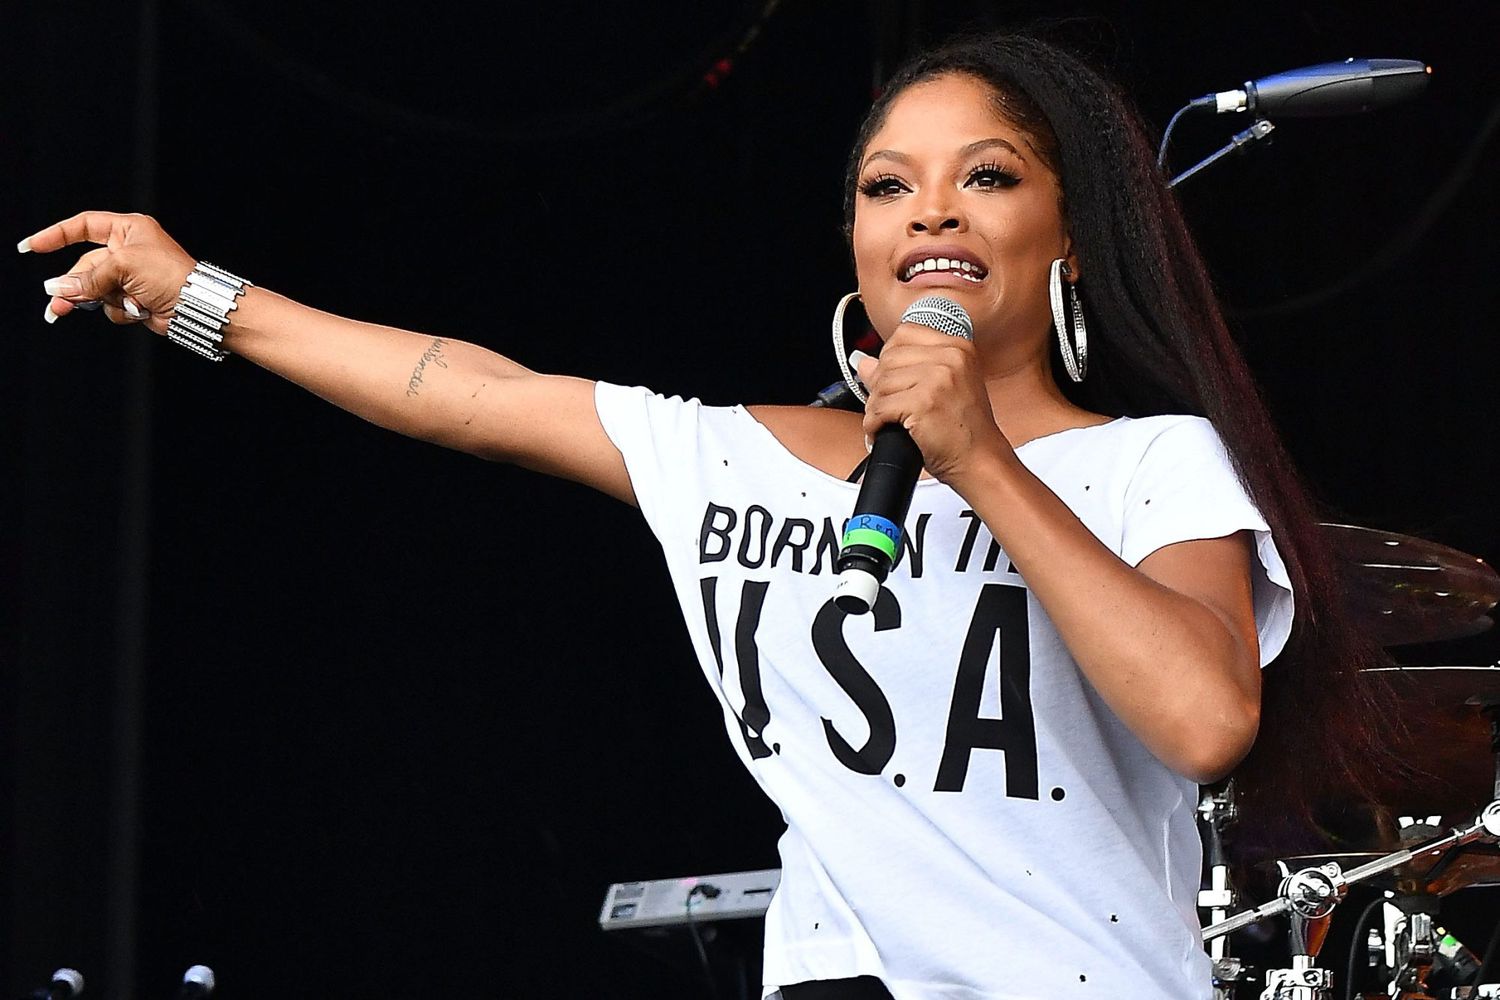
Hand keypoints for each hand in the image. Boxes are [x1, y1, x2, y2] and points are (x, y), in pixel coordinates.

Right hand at [18, 211, 195, 334]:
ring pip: (95, 288)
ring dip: (96, 300)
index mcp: (128, 230)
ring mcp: (131, 276)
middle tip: (57, 303)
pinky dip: (119, 309)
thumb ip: (89, 277)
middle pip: (85, 266)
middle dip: (74, 285)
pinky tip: (138, 309)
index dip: (56, 235)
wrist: (197, 305)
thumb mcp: (123, 266)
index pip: (83, 227)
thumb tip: (59, 289)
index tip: (32, 247)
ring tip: (111, 305)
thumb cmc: (170, 275)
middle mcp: (128, 251)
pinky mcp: (135, 297)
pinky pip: (111, 304)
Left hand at [854, 322, 1015, 486]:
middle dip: (880, 386)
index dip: (890, 357)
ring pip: (881, 383)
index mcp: (957, 347)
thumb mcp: (940, 388)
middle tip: (888, 408)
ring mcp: (938, 378)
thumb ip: (904, 369)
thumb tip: (862, 362)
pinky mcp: (924, 402)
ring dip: (876, 407)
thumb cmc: (964, 430)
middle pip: (889, 358)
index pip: (905, 333)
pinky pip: (880, 408)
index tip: (894, 380)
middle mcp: (951, 357)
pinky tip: (883, 432)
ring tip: (888, 422)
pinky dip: (874, 425)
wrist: (981, 460)